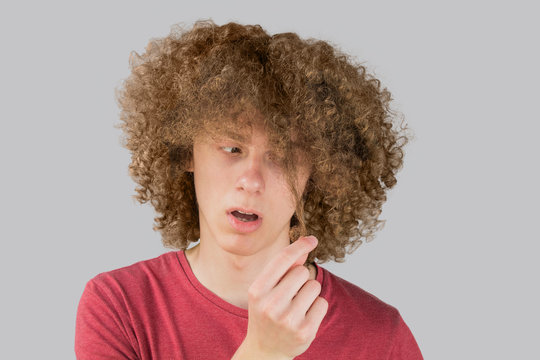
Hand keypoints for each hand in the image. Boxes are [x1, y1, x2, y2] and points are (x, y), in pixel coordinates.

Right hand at [243, 236, 327, 358]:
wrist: (265, 350)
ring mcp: (288, 320)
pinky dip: (317, 307)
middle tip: (291, 294)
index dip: (299, 246)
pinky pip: (322, 303)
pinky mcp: (305, 332)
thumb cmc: (267, 312)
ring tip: (296, 306)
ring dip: (309, 293)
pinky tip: (304, 317)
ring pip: (314, 286)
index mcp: (257, 291)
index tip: (312, 239)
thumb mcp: (267, 290)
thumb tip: (304, 247)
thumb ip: (284, 268)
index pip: (282, 259)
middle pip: (302, 272)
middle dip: (301, 279)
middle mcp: (270, 305)